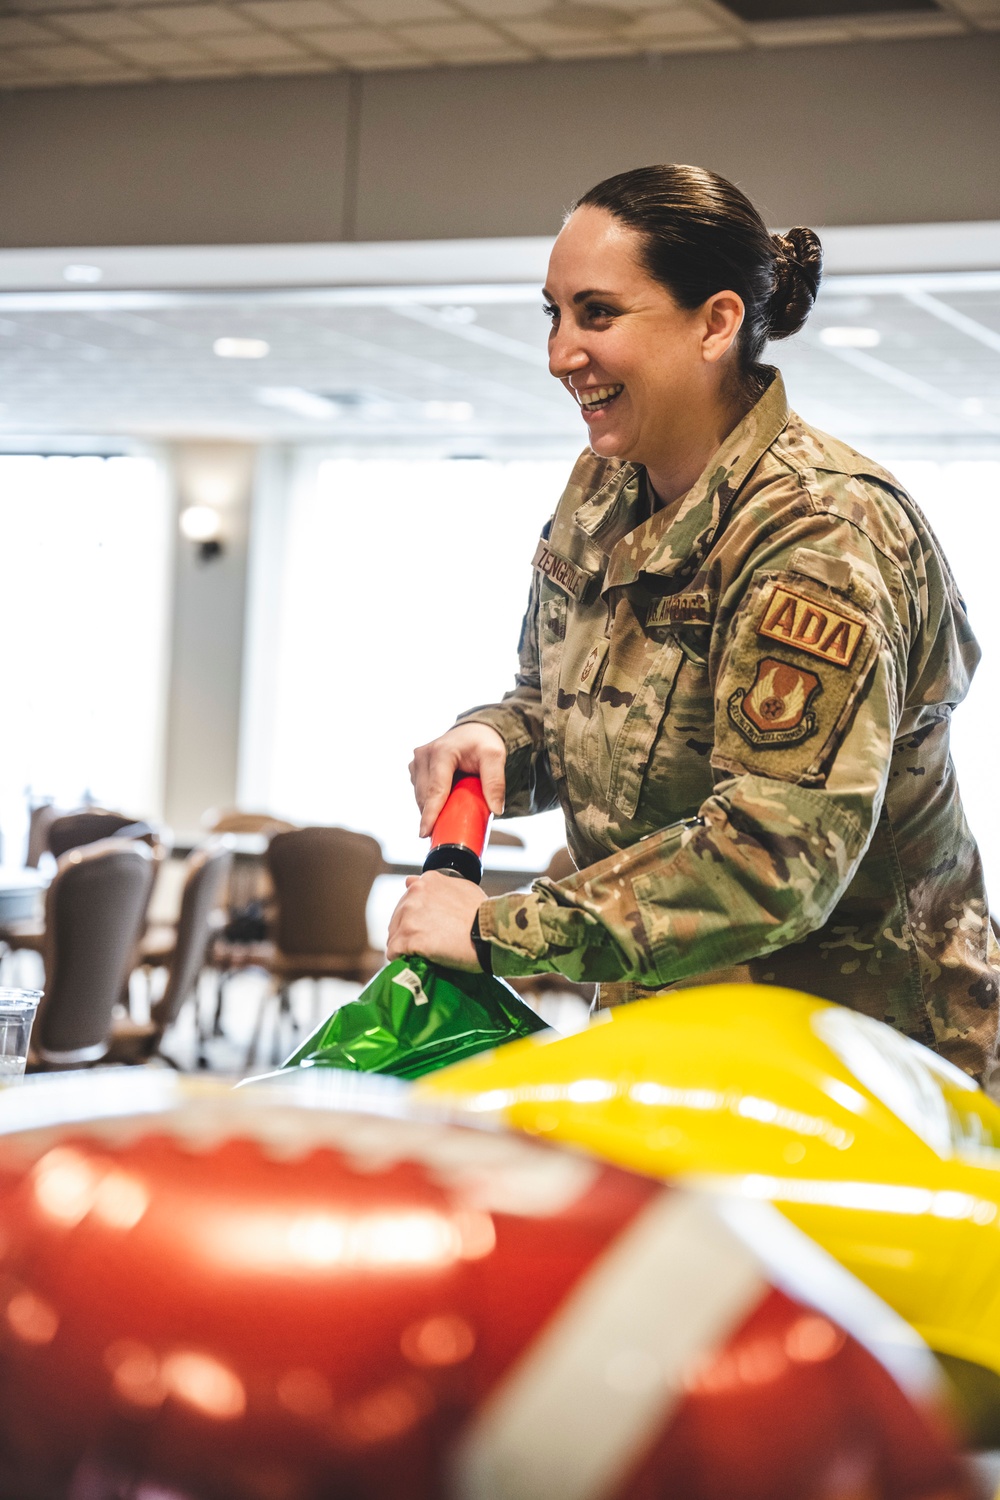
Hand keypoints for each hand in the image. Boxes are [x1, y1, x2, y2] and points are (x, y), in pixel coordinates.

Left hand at [386, 872, 485, 970]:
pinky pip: (393, 952)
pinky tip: (412, 962)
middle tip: (425, 945)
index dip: (417, 917)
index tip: (427, 928)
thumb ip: (437, 885)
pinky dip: (400, 958)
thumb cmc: (483, 914)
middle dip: (408, 931)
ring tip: (419, 956)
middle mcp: (414, 894)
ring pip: (394, 935)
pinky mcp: (409, 938)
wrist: (491, 932)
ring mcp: (410, 916)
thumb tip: (410, 880)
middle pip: (398, 918)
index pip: (409, 900)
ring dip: (404, 946)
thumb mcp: (462, 888)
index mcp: (427, 881)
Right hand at [410, 723, 506, 838]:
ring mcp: (416, 762)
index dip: (430, 813)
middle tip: (450, 829)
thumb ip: (496, 782)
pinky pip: (420, 793)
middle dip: (435, 815)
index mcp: (441, 752)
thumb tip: (496, 809)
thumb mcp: (495, 757)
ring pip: (420, 797)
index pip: (435, 789)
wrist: (472, 731)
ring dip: (432, 809)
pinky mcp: (415, 769)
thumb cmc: (482, 742)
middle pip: (426, 796)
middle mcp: (423, 755)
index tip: (425, 832)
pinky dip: (430, 802)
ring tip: (449, 813)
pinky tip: (442, 805)